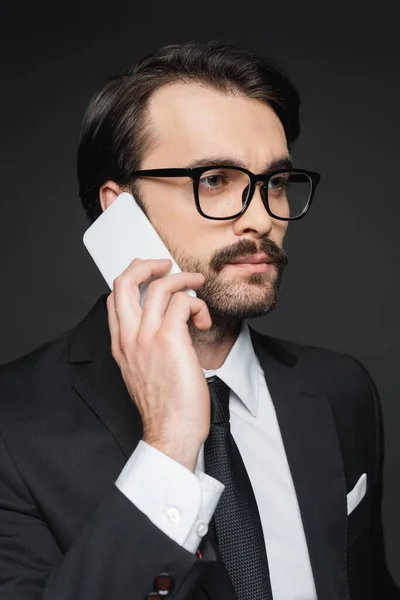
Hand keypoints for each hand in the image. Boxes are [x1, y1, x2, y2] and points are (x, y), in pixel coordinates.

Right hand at [106, 258, 211, 471]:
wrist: (171, 431)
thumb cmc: (165, 406)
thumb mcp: (143, 373)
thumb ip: (145, 347)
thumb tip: (164, 324)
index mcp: (120, 345)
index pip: (114, 298)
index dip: (131, 278)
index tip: (150, 274)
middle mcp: (128, 337)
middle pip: (124, 281)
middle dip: (147, 265)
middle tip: (167, 265)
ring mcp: (146, 337)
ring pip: (160, 286)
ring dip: (183, 279)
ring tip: (197, 286)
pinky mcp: (169, 339)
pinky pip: (183, 303)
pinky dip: (197, 306)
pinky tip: (203, 322)